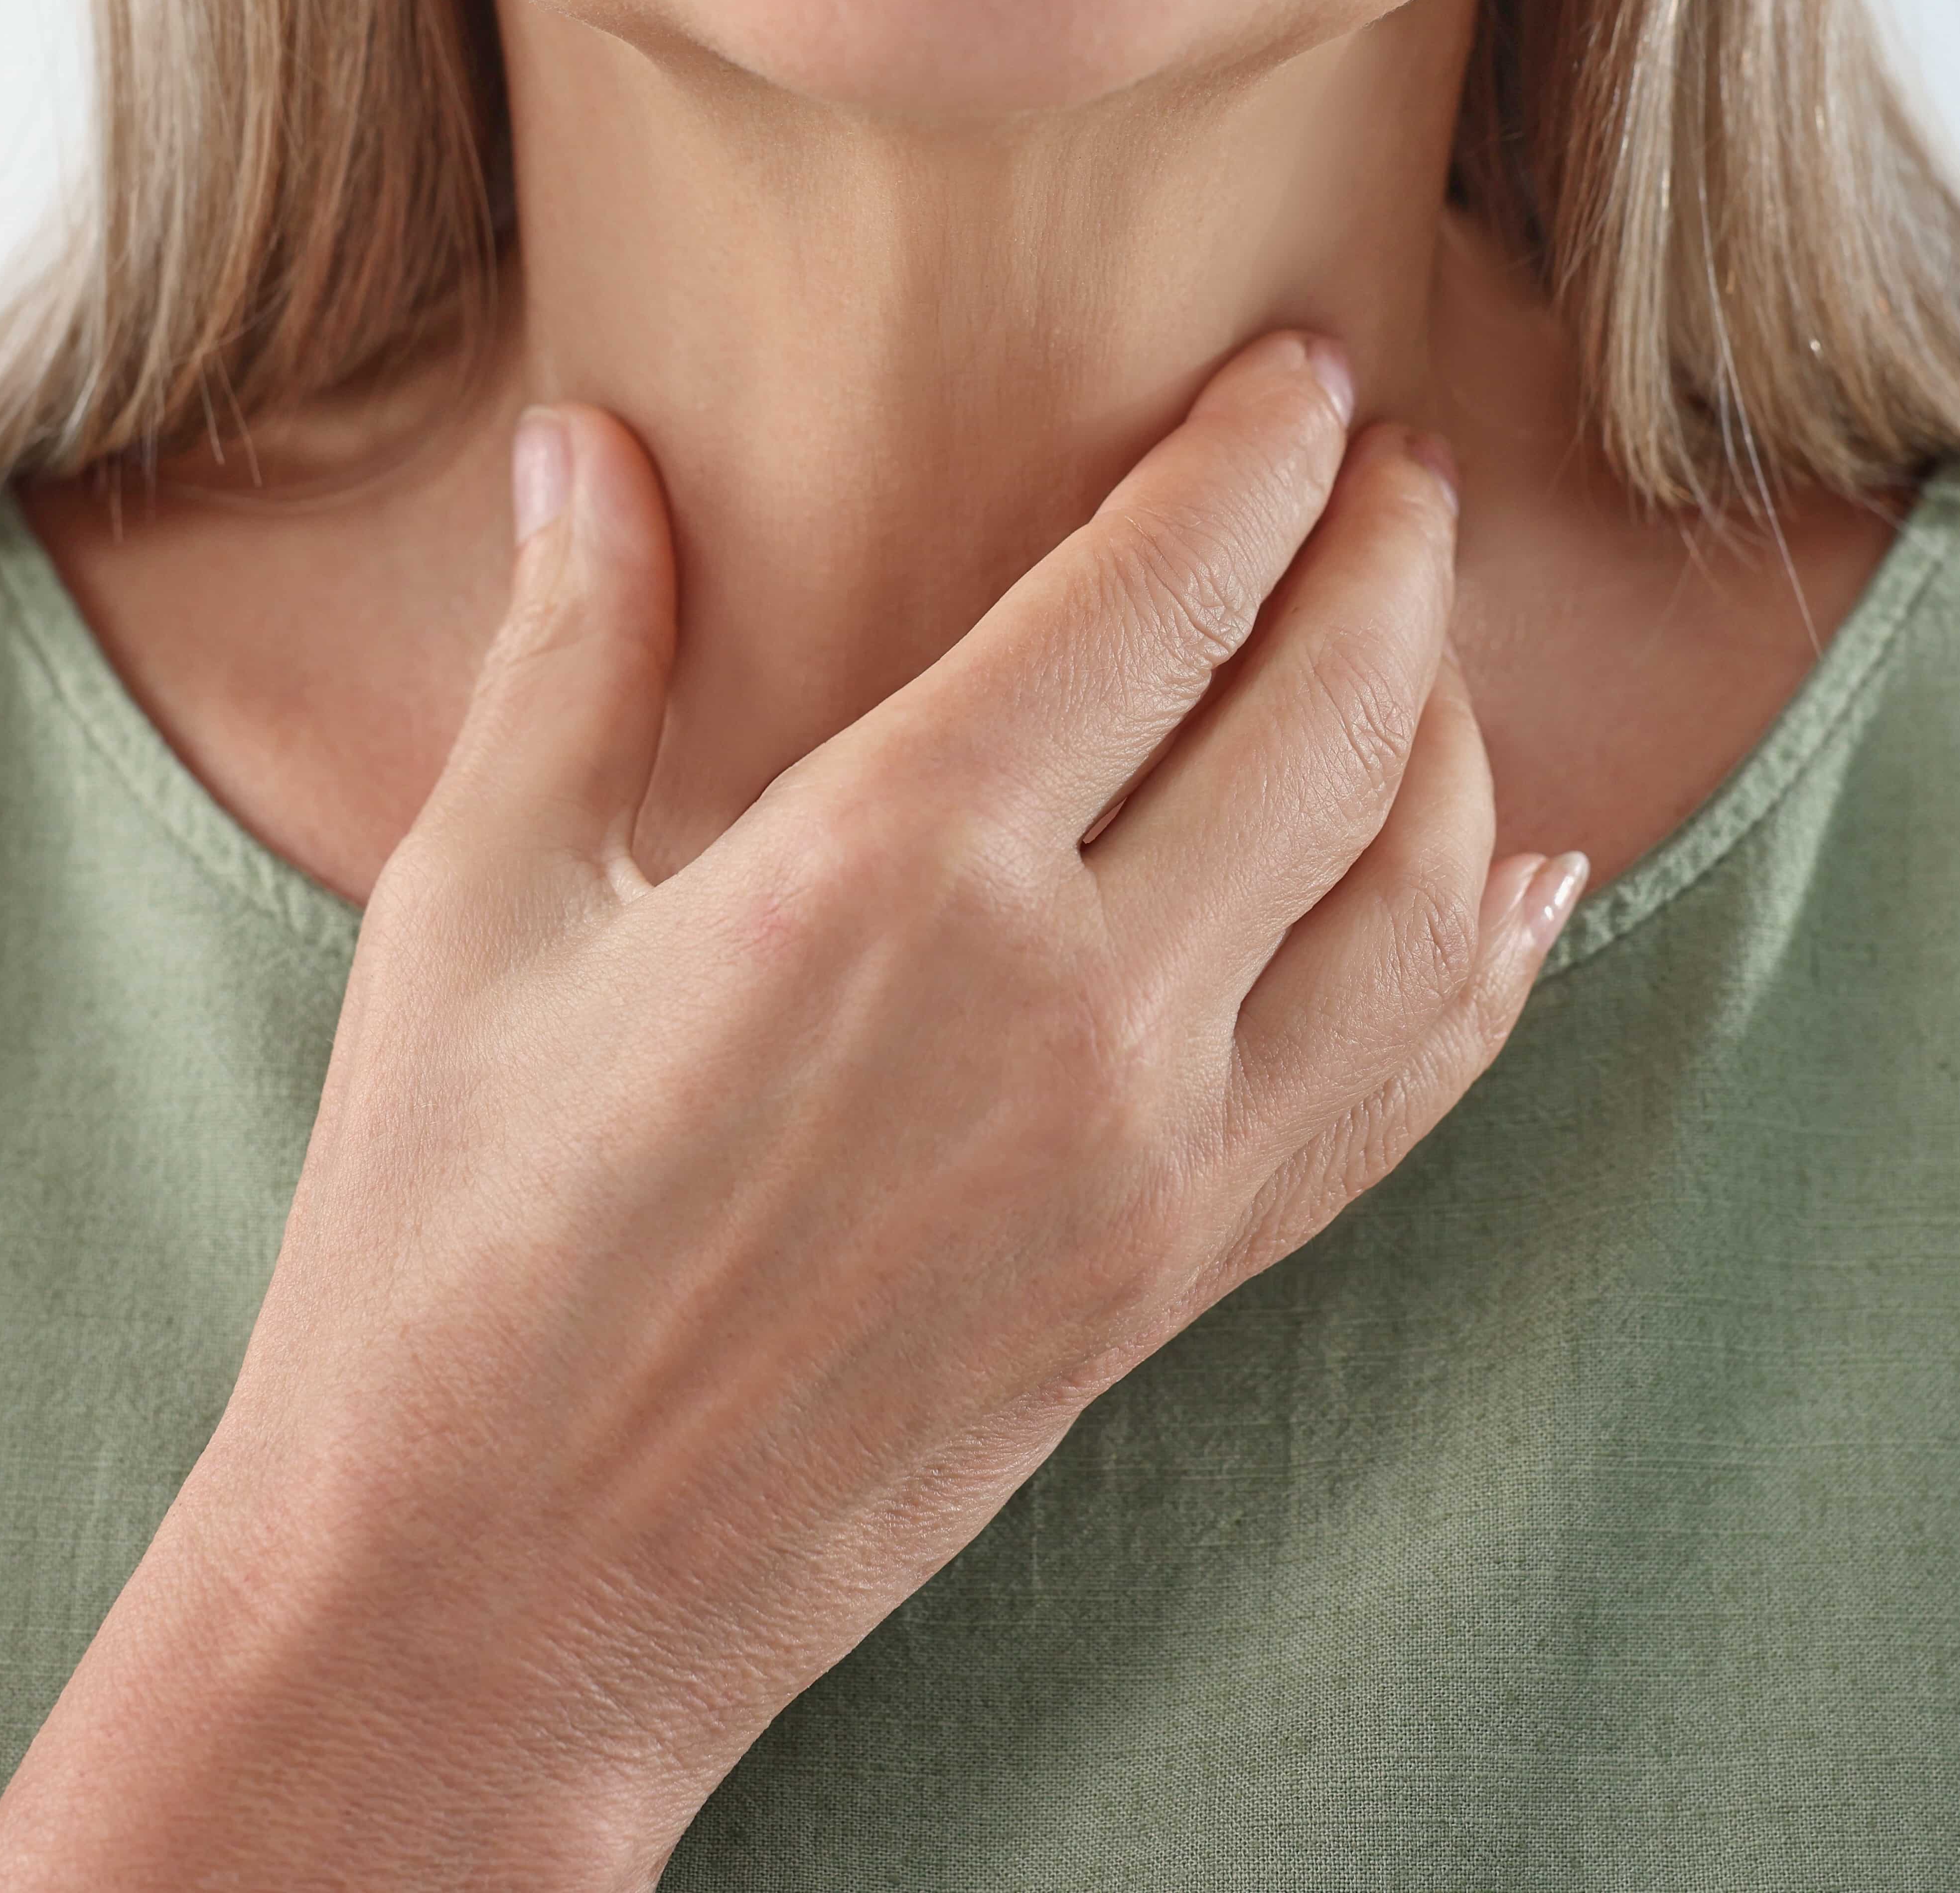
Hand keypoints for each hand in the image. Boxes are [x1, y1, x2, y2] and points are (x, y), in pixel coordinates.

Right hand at [0, 333, 1584, 1891]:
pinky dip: (1486, 961)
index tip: (1305, 371)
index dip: (1255, 456)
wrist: (489, 1588)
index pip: (1159, 596)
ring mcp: (1152, 1162)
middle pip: (1330, 716)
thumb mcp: (477, 913)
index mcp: (888, 873)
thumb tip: (596, 448)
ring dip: (1454, 735)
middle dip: (1390, 554)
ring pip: (1417, 895)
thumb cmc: (443, 1246)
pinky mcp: (1174, 1282)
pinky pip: (1405, 1090)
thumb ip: (576, 655)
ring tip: (1427, 638)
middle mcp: (1069, 1006)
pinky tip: (1516, 880)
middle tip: (1395, 461)